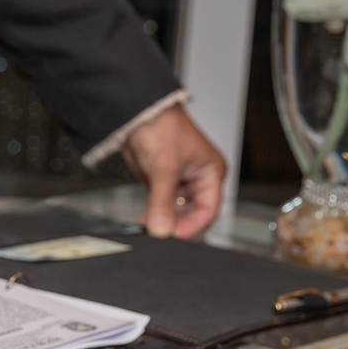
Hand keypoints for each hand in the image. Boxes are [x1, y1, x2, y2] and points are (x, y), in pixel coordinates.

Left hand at [122, 105, 225, 238]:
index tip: (175, 235)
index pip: (209, 209)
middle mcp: (197, 177)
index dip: (193, 225)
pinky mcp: (160, 180)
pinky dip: (153, 212)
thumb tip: (162, 229)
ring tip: (150, 226)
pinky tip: (145, 219)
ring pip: (175, 210)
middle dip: (177, 223)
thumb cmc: (162, 127)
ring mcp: (178, 179)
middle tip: (161, 233)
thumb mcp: (164, 169)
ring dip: (163, 219)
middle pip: (192, 212)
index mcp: (211, 172)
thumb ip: (162, 203)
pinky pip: (160, 203)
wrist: (137, 113)